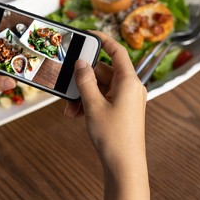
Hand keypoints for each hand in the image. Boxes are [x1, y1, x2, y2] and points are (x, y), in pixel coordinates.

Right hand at [65, 31, 148, 199]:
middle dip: (84, 81)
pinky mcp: (122, 109)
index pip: (117, 52)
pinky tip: (78, 114)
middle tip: (68, 89)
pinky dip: (91, 103)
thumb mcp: (93, 105)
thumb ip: (85, 82)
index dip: (104, 40)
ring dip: (84, 95)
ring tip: (71, 110)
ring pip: (101, 87)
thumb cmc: (113, 136)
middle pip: (104, 72)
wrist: (124, 165)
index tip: (89, 34)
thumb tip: (81, 64)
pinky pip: (104, 98)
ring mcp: (127, 99)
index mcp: (129, 82)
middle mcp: (130, 88)